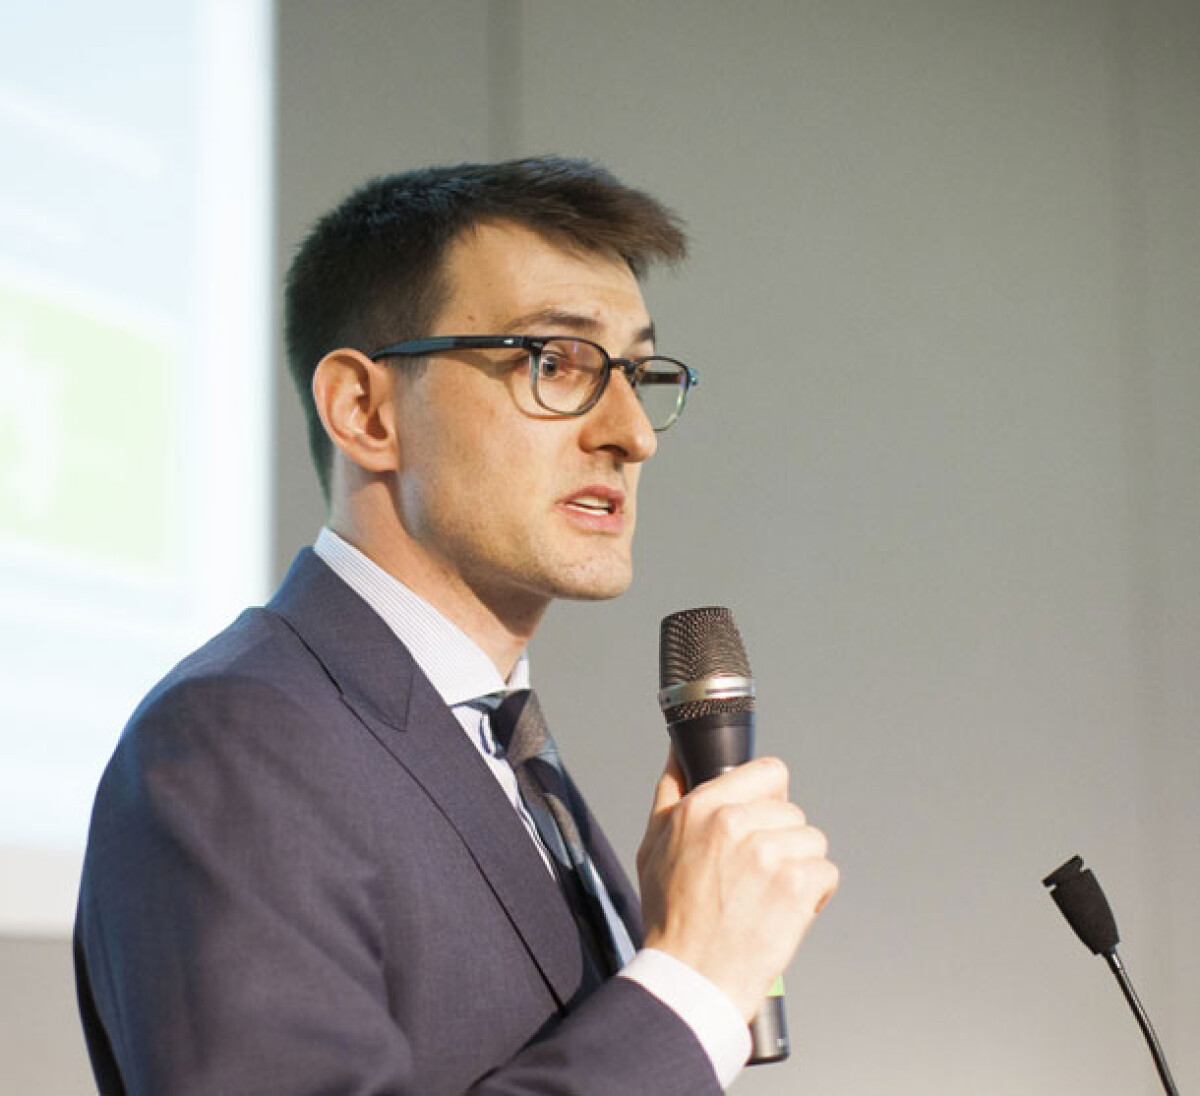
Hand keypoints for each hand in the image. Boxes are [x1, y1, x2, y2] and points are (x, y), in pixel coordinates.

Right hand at [636, 751, 837, 1021]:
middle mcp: (734, 822)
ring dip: (800, 868)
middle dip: (782, 841)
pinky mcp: (796, 884)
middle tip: (756, 877)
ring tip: (769, 896)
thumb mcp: (654, 844)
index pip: (768, 772)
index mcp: (702, 807)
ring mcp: (768, 852)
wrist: (690, 977)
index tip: (763, 823)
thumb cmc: (671, 916)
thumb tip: (680, 752)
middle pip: (793, 811)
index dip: (770, 799)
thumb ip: (671, 791)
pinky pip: (826, 873)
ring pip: (813, 840)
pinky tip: (785, 912)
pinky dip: (814, 897)